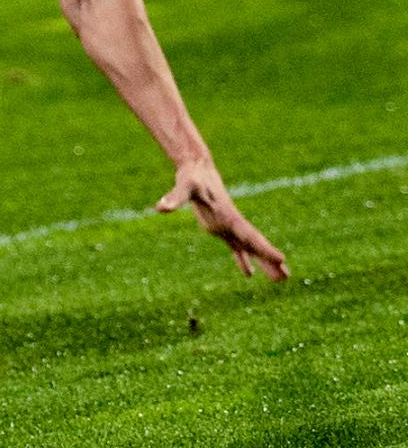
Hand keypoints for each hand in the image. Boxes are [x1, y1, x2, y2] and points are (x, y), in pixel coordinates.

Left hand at [158, 158, 288, 281]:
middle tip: (287, 277)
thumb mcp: (183, 188)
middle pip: (255, 244)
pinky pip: (236, 247)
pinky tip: (249, 273)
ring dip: (264, 263)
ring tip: (280, 279)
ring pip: (250, 248)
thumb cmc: (191, 178)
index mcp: (229, 216)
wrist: (197, 168)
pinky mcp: (221, 227)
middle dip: (270, 260)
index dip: (265, 248)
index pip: (250, 236)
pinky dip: (243, 259)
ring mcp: (229, 226)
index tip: (282, 259)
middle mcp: (233, 223)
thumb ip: (174, 198)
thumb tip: (160, 207)